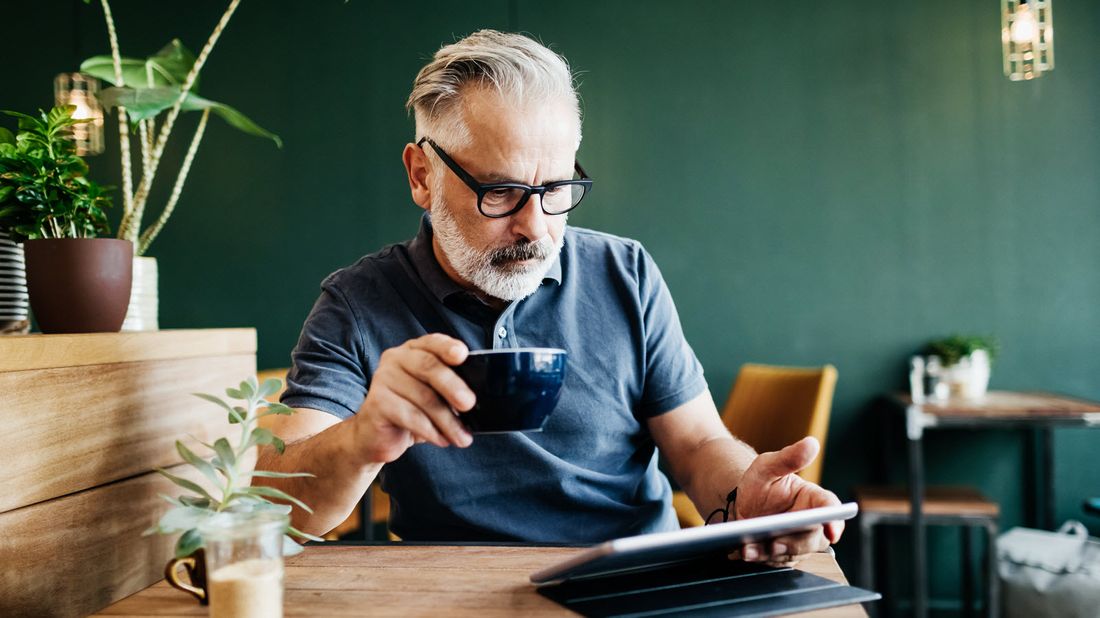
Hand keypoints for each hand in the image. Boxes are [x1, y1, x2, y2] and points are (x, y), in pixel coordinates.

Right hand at [352, 333, 475, 462]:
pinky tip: (442, 440)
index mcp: (413, 350)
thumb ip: (449, 388)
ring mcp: (383, 379)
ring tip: (462, 437)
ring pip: (423, 397)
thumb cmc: (410, 411)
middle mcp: (396, 359)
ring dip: (447, 421)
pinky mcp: (376, 403)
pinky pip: (410, 416)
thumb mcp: (433, 395)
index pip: (432, 342)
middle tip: (469, 404)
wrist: (375, 436)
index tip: (462, 355)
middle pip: (428, 367)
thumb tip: (474, 399)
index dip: (447, 347)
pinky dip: (431, 431)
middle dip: (453, 386)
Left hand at [729, 437, 843, 564]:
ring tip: (750, 548)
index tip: (831, 529)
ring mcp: (797, 542)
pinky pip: (774, 561)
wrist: (740, 502)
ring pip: (792, 553)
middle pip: (813, 538)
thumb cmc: (760, 482)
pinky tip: (744, 551)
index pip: (830, 508)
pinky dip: (759, 557)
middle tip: (775, 543)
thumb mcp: (768, 466)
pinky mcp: (782, 555)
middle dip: (794, 543)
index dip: (834, 520)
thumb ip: (789, 458)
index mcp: (814, 499)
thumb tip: (811, 443)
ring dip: (772, 553)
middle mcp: (811, 523)